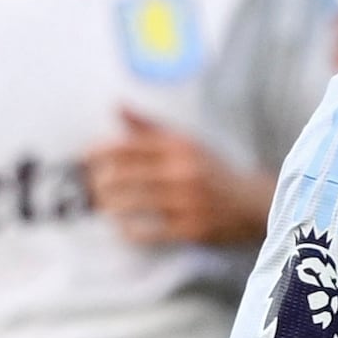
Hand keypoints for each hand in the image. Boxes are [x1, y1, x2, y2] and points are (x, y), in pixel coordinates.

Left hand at [84, 109, 267, 250]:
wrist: (254, 203)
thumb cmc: (212, 170)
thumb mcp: (187, 142)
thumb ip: (149, 127)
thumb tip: (116, 106)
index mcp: (180, 146)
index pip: (130, 146)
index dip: (101, 152)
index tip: (83, 157)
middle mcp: (183, 170)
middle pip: (125, 175)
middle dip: (99, 182)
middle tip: (88, 188)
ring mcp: (187, 201)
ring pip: (133, 203)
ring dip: (109, 206)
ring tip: (100, 206)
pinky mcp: (191, 228)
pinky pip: (150, 232)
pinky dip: (130, 231)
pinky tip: (122, 228)